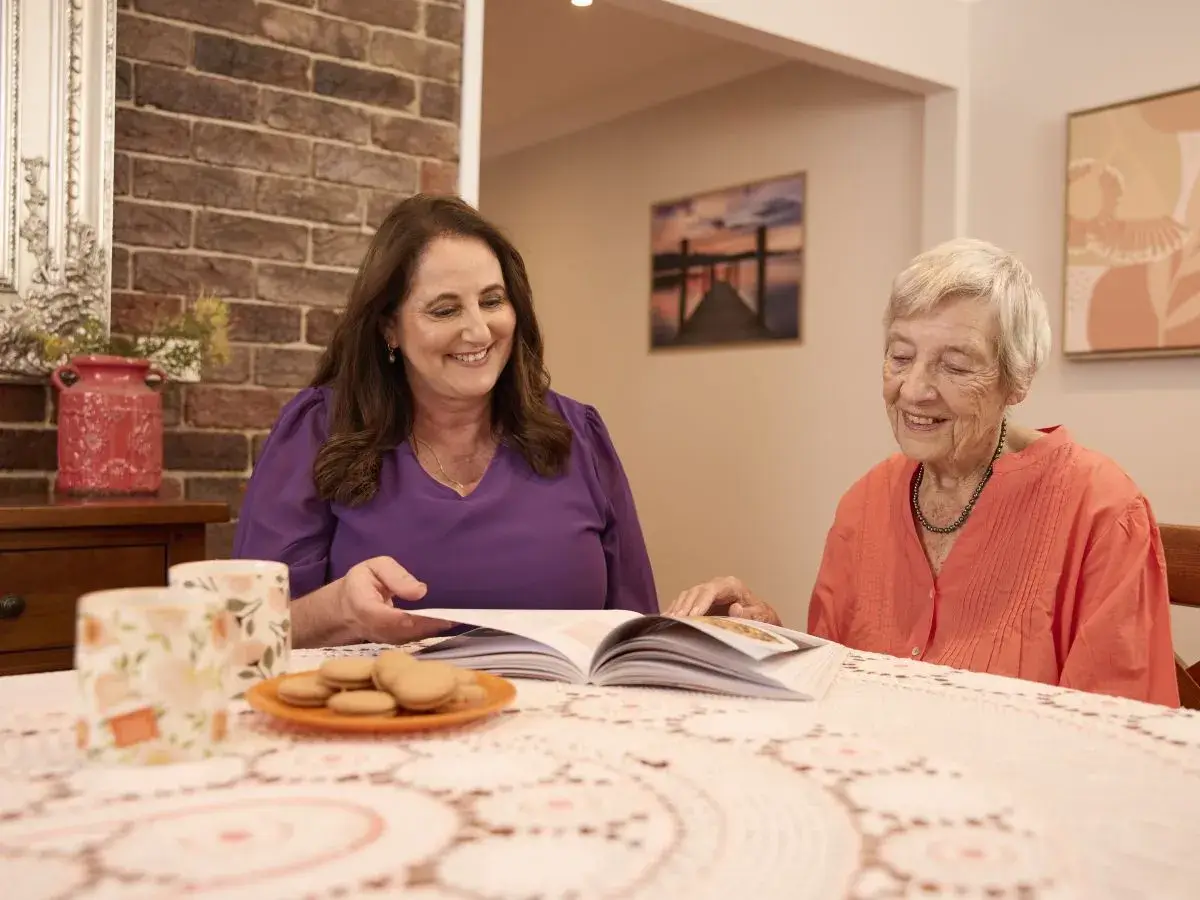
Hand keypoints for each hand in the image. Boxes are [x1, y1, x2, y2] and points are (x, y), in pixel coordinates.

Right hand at [335, 556, 451, 644]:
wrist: (344, 607)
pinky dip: (426, 635)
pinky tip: (443, 626)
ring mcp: (379, 638)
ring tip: (452, 621)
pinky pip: (407, 641)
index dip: (410, 619)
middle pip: (400, 632)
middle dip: (426, 627)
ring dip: (429, 632)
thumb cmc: (362, 582)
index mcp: (362, 604)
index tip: (434, 615)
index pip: (385, 617)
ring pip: (405, 639)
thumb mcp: (375, 567)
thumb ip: (395, 576)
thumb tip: (420, 591)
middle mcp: (370, 627)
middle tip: (452, 618)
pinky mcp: (389, 643)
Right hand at [666, 576, 781, 624]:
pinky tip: (666, 620)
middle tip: (676, 621)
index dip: (701, 602)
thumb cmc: (760, 616)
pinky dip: (675, 610)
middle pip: (696, 591)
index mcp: (731, 585)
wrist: (760, 617)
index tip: (693, 615)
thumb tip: (735, 608)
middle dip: (685, 606)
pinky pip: (684, 602)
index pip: (712, 590)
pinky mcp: (700, 600)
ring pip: (687, 595)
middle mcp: (716, 585)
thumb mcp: (761, 616)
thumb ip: (749, 614)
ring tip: (668, 622)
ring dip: (677, 608)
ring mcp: (707, 591)